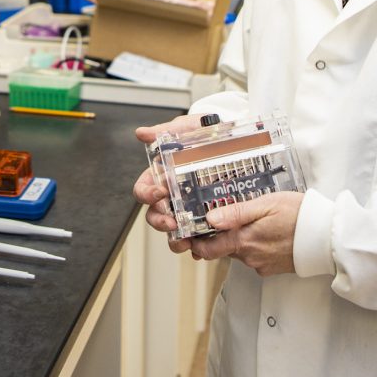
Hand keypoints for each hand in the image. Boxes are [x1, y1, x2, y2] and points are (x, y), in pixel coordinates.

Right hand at [133, 114, 213, 253]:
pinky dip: (198, 246)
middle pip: (154, 214)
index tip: (160, 192)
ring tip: (186, 241)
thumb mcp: (186, 128)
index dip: (147, 194)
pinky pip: (198, 237)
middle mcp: (172, 195)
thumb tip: (142, 133)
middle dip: (159, 222)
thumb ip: (164, 132)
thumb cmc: (205, 134)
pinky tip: (203, 248)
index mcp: (162, 176)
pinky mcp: (206, 217)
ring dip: (175, 239)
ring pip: (173, 230)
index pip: (144, 189)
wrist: (234, 139)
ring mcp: (188, 208)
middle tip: (172, 222)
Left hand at [188, 191, 303, 276]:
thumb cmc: (299, 215)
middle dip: (219, 236)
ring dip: (239, 239)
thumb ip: (236, 213)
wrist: (328, 237)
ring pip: (238, 252)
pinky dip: (254, 246)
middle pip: (221, 249)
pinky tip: (266, 233)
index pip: (206, 249)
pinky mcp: (271, 269)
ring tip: (252, 221)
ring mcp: (261, 265)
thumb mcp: (265, 204)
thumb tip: (210, 218)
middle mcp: (249, 257)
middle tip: (225, 217)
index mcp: (244, 241)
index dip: (194, 242)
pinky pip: (254, 258)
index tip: (190, 232)